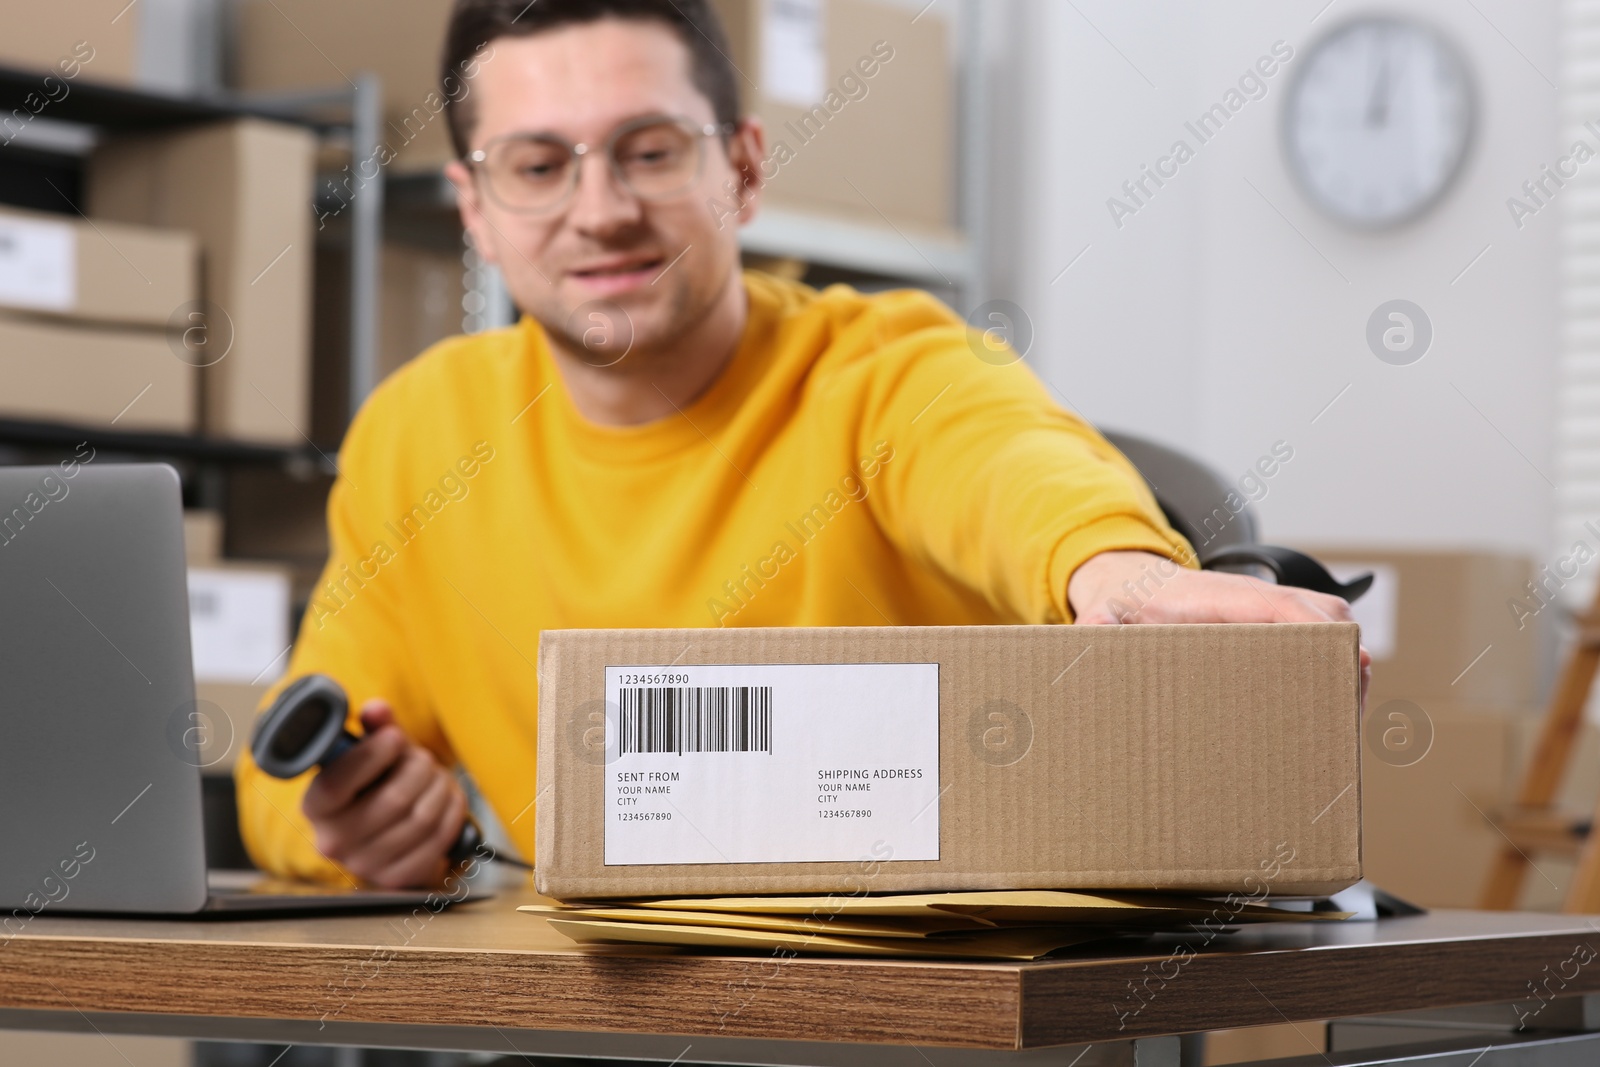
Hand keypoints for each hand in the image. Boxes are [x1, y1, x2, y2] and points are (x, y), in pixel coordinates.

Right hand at [300, 701, 468, 887]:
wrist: (388, 832)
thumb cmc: (376, 784)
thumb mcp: (370, 754)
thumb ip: (372, 729)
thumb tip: (377, 709)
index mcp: (316, 807)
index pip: (336, 783)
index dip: (371, 755)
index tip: (394, 737)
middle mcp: (334, 842)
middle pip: (394, 799)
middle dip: (419, 768)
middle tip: (423, 758)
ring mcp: (366, 865)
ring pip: (422, 817)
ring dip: (440, 788)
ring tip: (437, 777)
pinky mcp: (398, 878)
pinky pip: (439, 839)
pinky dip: (452, 812)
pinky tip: (447, 799)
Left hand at [1068, 550, 1371, 704]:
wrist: (1130, 579)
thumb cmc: (1125, 601)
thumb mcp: (1104, 615)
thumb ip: (1096, 627)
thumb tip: (1091, 639)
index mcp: (1225, 595)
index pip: (1291, 609)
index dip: (1323, 640)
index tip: (1346, 672)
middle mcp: (1260, 595)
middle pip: (1328, 621)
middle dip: (1344, 665)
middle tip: (1344, 720)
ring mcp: (1274, 605)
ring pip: (1333, 628)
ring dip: (1343, 666)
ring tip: (1341, 721)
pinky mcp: (1278, 619)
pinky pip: (1322, 634)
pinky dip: (1333, 662)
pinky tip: (1326, 703)